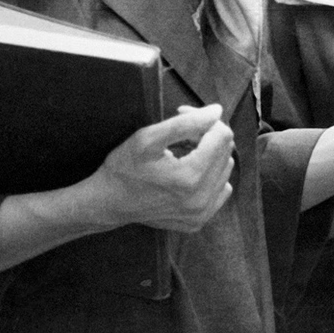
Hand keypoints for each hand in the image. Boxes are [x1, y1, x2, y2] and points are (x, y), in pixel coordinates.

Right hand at [91, 103, 234, 232]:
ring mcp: (201, 214)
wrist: (108, 203)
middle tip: (182, 134)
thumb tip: (217, 111)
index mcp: (190, 177)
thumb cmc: (124, 167)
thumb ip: (185, 122)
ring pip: (225, 169)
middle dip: (208, 135)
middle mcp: (201, 199)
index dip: (205, 119)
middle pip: (226, 151)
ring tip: (184, 153)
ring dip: (210, 155)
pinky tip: (189, 173)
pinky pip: (220, 189)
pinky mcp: (199, 221)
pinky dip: (210, 176)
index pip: (222, 135)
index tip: (184, 114)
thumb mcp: (147, 138)